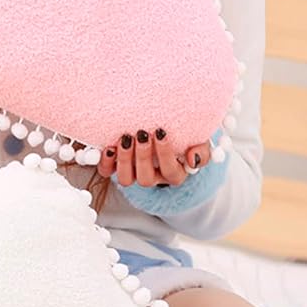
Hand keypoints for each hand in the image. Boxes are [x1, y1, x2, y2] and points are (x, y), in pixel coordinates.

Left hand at [97, 128, 211, 187]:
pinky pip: (108, 171)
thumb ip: (201, 151)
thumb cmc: (182, 135)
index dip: (165, 154)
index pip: (170, 171)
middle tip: (142, 133)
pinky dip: (106, 162)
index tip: (161, 132)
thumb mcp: (198, 140)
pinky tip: (109, 147)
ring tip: (126, 138)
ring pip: (126, 179)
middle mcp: (154, 176)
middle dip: (143, 156)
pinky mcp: (116, 167)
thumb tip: (192, 159)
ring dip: (124, 160)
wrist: (164, 128)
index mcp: (174, 173)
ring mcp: (134, 173)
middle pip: (146, 178)